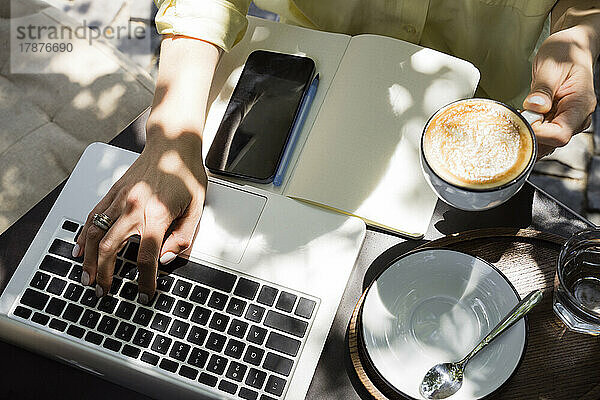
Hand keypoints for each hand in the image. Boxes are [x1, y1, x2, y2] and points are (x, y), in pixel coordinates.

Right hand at [74, 125, 206, 303]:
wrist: (173, 144)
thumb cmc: (186, 173)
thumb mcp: (197, 208)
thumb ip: (183, 237)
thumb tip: (167, 258)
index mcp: (157, 214)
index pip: (147, 257)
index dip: (145, 280)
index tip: (145, 293)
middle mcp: (133, 207)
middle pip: (110, 249)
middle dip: (104, 275)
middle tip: (104, 291)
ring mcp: (119, 199)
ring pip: (94, 234)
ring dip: (88, 260)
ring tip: (87, 278)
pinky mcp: (112, 191)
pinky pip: (92, 216)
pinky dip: (83, 235)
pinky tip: (80, 250)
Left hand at [523, 26, 596, 157]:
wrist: (572, 47)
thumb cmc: (564, 53)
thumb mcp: (550, 66)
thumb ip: (542, 89)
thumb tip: (534, 107)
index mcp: (580, 105)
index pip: (560, 134)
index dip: (538, 133)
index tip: (522, 121)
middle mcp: (577, 118)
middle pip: (552, 143)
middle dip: (530, 136)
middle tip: (512, 122)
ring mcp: (568, 121)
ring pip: (546, 143)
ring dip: (527, 136)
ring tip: (514, 120)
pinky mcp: (557, 120)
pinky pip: (543, 135)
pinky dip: (529, 132)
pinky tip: (518, 122)